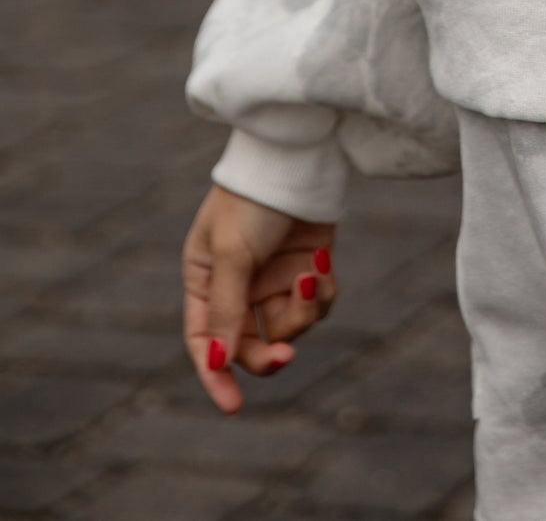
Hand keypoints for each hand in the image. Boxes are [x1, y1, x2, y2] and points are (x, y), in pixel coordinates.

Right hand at [182, 184, 338, 415]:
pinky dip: (322, 292)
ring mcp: (274, 277)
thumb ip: (228, 309)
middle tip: (286, 357)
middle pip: (250, 345)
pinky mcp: (308, 268)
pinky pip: (317, 303)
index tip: (233, 406)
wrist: (298, 156)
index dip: (216, 376)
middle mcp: (238, 284)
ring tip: (309, 276)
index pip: (205, 341)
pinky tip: (321, 263)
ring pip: (288, 327)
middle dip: (268, 354)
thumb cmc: (252, 199)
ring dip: (302, 311)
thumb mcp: (232, 253)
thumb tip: (219, 363)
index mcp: (205, 279)